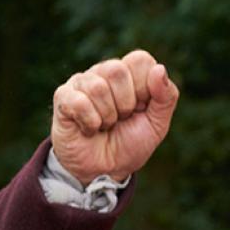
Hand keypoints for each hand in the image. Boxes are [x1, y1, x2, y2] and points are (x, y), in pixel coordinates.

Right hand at [49, 50, 179, 186]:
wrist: (105, 170)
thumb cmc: (131, 143)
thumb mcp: (158, 124)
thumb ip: (166, 97)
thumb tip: (159, 69)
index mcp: (130, 74)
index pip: (140, 60)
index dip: (145, 87)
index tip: (142, 108)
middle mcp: (104, 72)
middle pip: (117, 70)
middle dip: (126, 103)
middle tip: (122, 118)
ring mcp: (81, 83)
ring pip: (97, 87)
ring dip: (108, 116)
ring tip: (105, 125)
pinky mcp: (63, 97)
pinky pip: (79, 102)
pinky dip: (90, 122)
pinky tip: (89, 129)